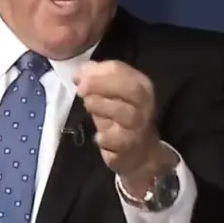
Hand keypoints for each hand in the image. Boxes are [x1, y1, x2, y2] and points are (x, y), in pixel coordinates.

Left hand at [74, 60, 176, 195]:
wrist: (140, 152)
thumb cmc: (120, 117)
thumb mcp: (109, 95)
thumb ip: (96, 79)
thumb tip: (80, 71)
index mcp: (140, 85)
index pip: (121, 69)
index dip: (97, 71)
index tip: (78, 75)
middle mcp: (145, 104)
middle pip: (131, 89)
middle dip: (102, 84)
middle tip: (80, 88)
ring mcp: (140, 127)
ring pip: (127, 114)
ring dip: (102, 107)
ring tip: (87, 106)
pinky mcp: (132, 148)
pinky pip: (119, 141)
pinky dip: (105, 138)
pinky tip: (98, 137)